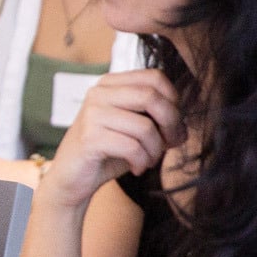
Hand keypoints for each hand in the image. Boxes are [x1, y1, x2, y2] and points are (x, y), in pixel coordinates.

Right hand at [40, 68, 183, 208]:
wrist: (72, 179)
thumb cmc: (106, 154)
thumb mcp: (135, 133)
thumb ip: (157, 123)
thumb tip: (184, 129)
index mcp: (111, 84)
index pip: (154, 77)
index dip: (173, 101)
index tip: (174, 125)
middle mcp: (99, 93)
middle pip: (151, 96)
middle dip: (170, 124)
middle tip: (170, 144)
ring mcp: (92, 114)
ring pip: (145, 126)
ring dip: (155, 150)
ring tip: (149, 161)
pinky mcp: (90, 138)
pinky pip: (132, 147)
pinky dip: (142, 161)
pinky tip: (137, 168)